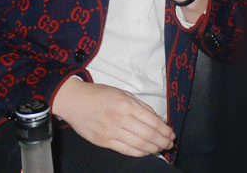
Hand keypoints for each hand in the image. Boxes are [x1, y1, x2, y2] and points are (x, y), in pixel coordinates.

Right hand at [52, 77, 174, 156]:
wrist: (75, 101)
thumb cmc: (100, 94)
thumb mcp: (124, 93)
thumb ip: (142, 107)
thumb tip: (159, 120)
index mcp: (126, 104)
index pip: (153, 122)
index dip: (165, 130)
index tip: (171, 133)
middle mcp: (119, 119)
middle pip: (148, 135)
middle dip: (162, 141)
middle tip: (170, 143)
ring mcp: (110, 132)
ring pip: (138, 145)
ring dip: (153, 149)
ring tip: (161, 148)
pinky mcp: (103, 141)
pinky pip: (126, 150)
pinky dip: (139, 153)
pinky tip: (146, 151)